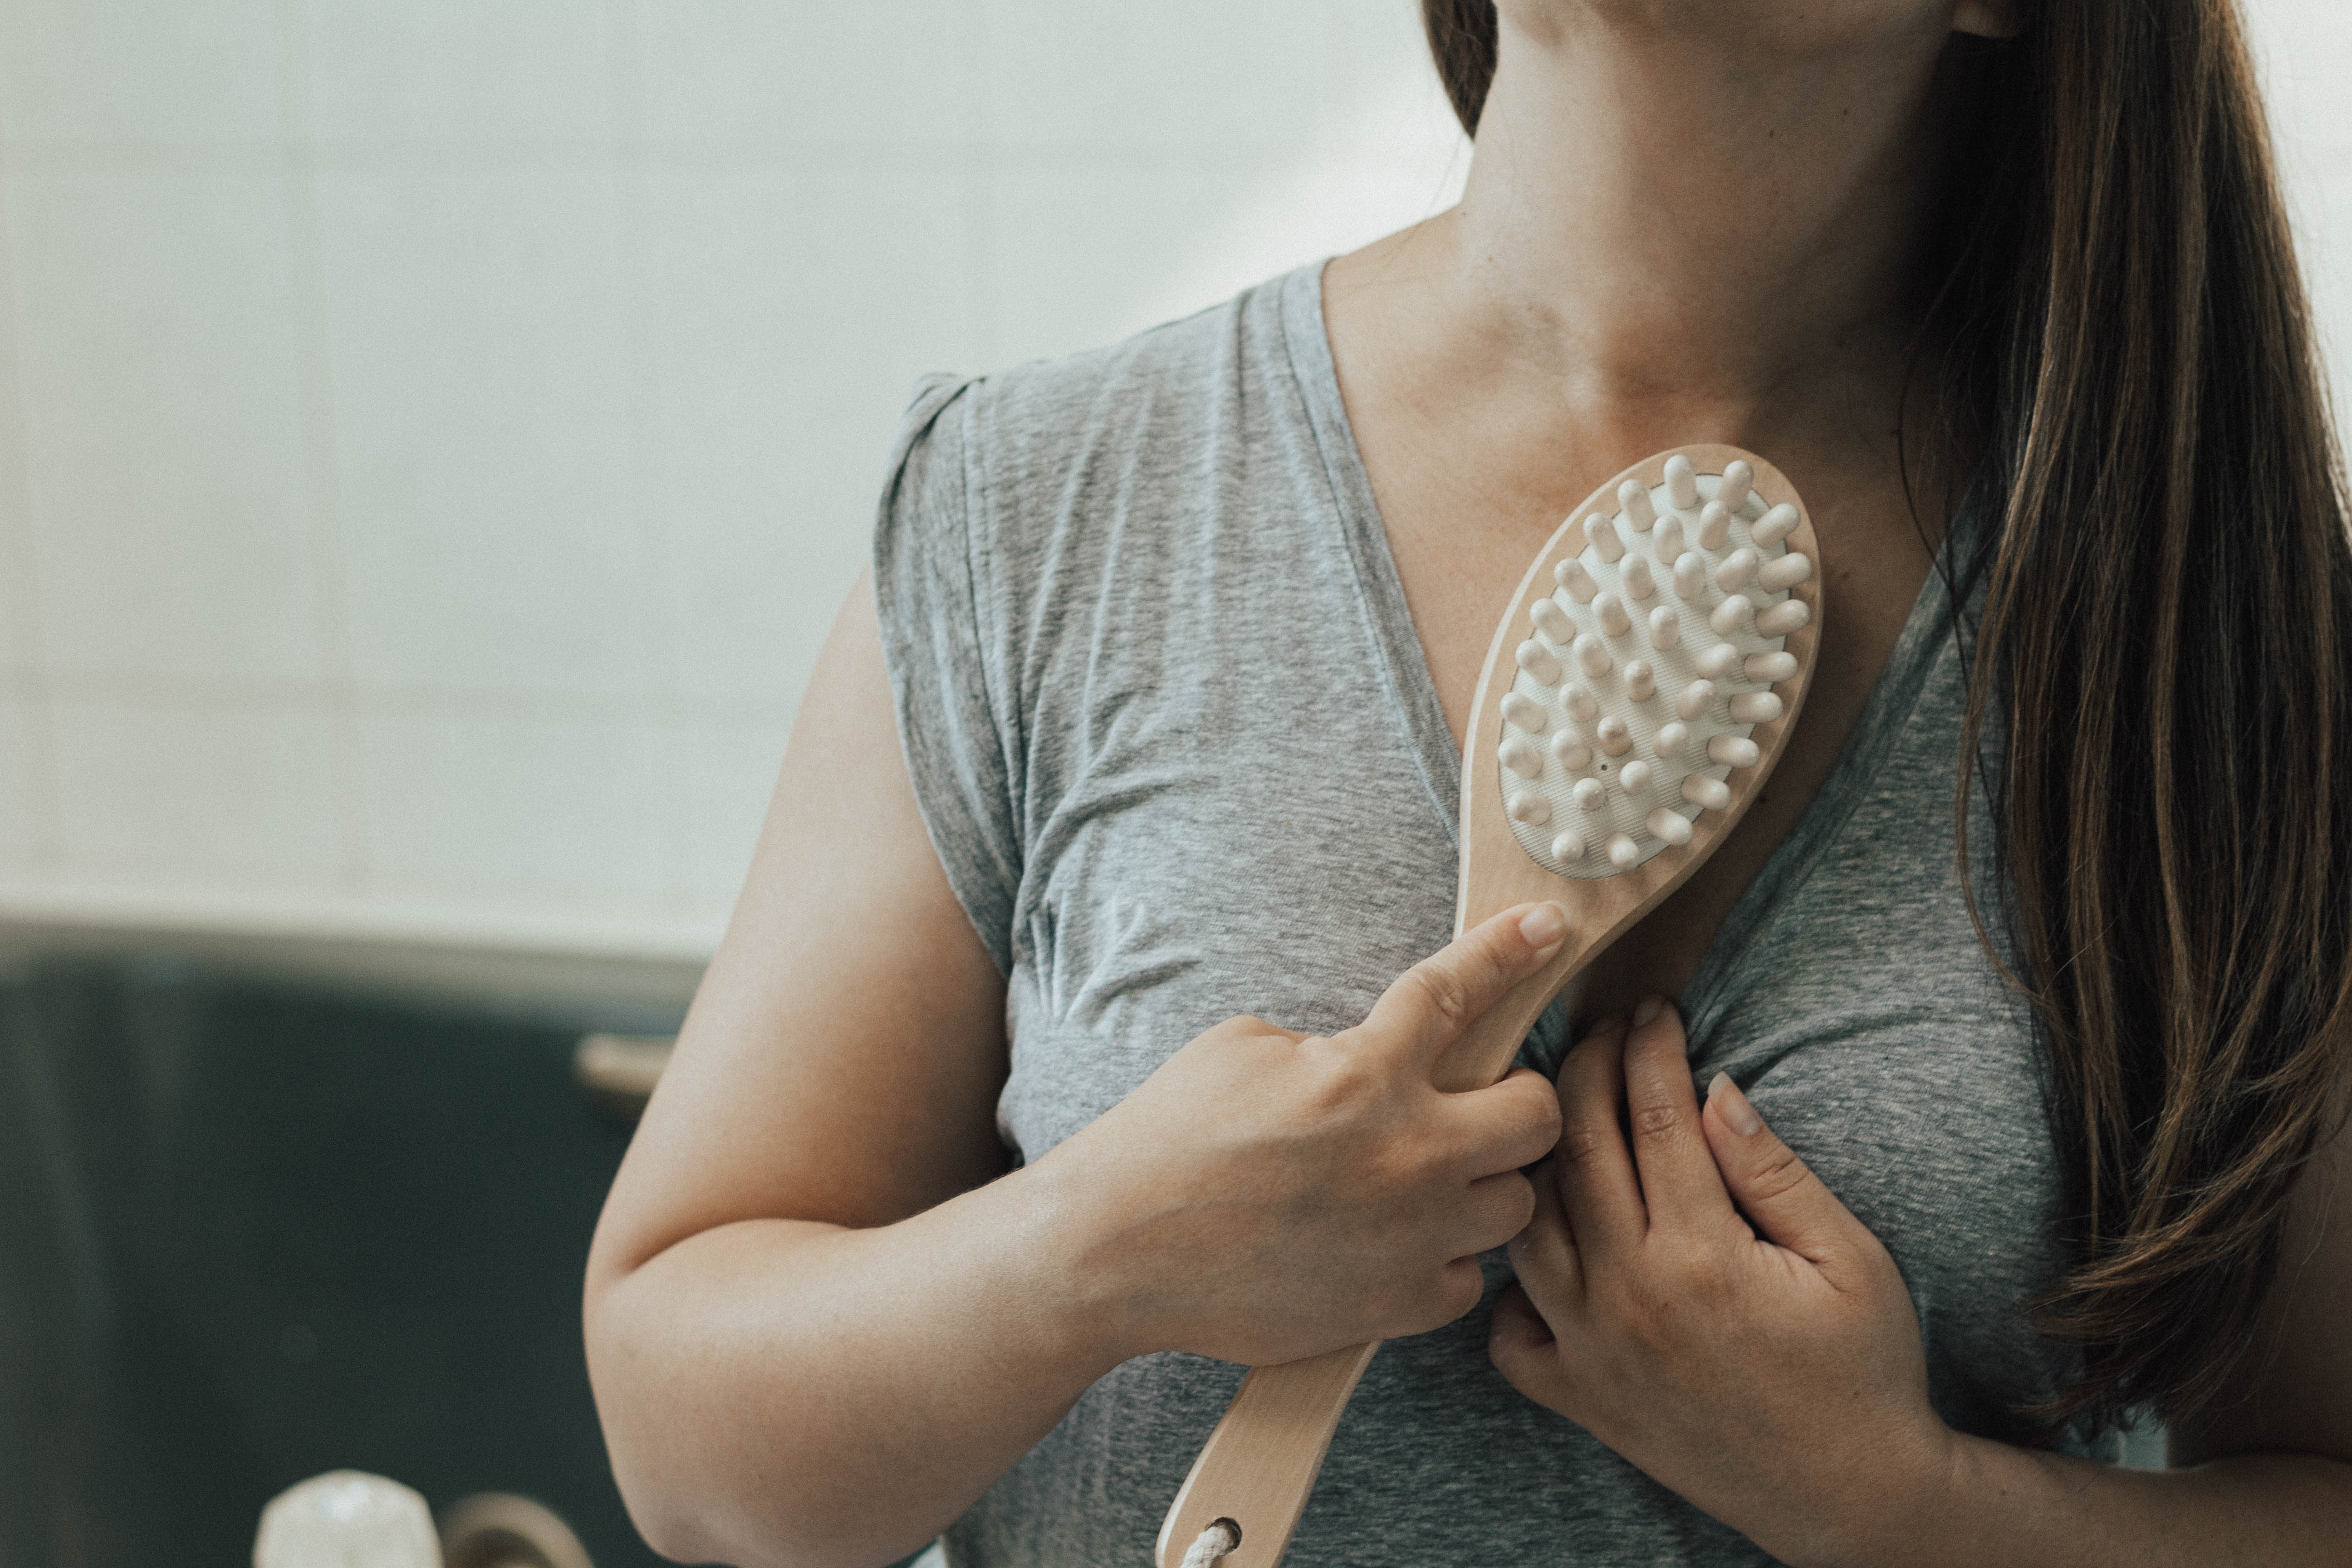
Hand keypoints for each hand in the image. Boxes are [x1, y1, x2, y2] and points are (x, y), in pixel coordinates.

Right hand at [1044, 904, 1568, 1367]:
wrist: (1116, 1250)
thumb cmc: (1167, 1139)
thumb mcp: (1242, 1048)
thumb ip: (1332, 1047)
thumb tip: (1375, 1058)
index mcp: (1365, 1071)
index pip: (1459, 990)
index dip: (1509, 950)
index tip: (1546, 925)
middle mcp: (1407, 1152)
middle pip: (1539, 1115)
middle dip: (1519, 1100)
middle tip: (1481, 1104)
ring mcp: (1409, 1235)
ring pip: (1517, 1204)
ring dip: (1483, 1186)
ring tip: (1430, 1183)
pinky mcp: (1394, 1305)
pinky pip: (1466, 1280)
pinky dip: (1441, 1261)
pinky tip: (1397, 1245)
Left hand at [1489, 1001, 1955, 1567]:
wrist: (1851, 1493)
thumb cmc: (1864, 1370)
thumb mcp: (1850, 1260)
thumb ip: (1774, 1171)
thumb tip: (1714, 1089)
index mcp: (1700, 1254)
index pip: (1653, 1118)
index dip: (1649, 1050)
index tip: (1652, 1010)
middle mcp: (1628, 1297)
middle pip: (1577, 1152)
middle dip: (1584, 1072)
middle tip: (1599, 1032)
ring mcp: (1592, 1351)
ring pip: (1528, 1226)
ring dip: (1536, 1161)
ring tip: (1559, 1116)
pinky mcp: (1580, 1398)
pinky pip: (1510, 1333)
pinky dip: (1511, 1286)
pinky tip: (1542, 1244)